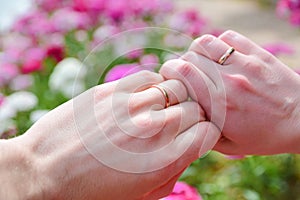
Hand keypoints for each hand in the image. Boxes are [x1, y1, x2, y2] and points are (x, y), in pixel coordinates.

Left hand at [5, 71, 219, 199]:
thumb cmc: (94, 190)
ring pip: (176, 87)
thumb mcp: (143, 194)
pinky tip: (145, 95)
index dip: (205, 132)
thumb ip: (174, 170)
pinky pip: (148, 76)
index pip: (209, 131)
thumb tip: (188, 148)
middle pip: (195, 108)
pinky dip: (154, 84)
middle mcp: (154, 129)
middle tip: (178, 121)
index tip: (195, 134)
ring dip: (174, 97)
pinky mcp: (112, 91)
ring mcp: (132, 106)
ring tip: (161, 106)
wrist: (45, 171)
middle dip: (192, 115)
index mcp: (165, 160)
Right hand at [160, 30, 299, 154]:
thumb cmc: (265, 136)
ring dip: (195, 52)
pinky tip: (220, 57)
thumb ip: (201, 131)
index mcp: (219, 105)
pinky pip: (227, 38)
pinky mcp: (257, 54)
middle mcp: (228, 80)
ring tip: (200, 63)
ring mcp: (243, 64)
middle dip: (179, 64)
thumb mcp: (229, 145)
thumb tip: (182, 114)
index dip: (168, 72)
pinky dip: (217, 44)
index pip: (181, 73)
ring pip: (204, 42)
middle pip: (189, 57)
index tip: (169, 79)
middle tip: (184, 75)